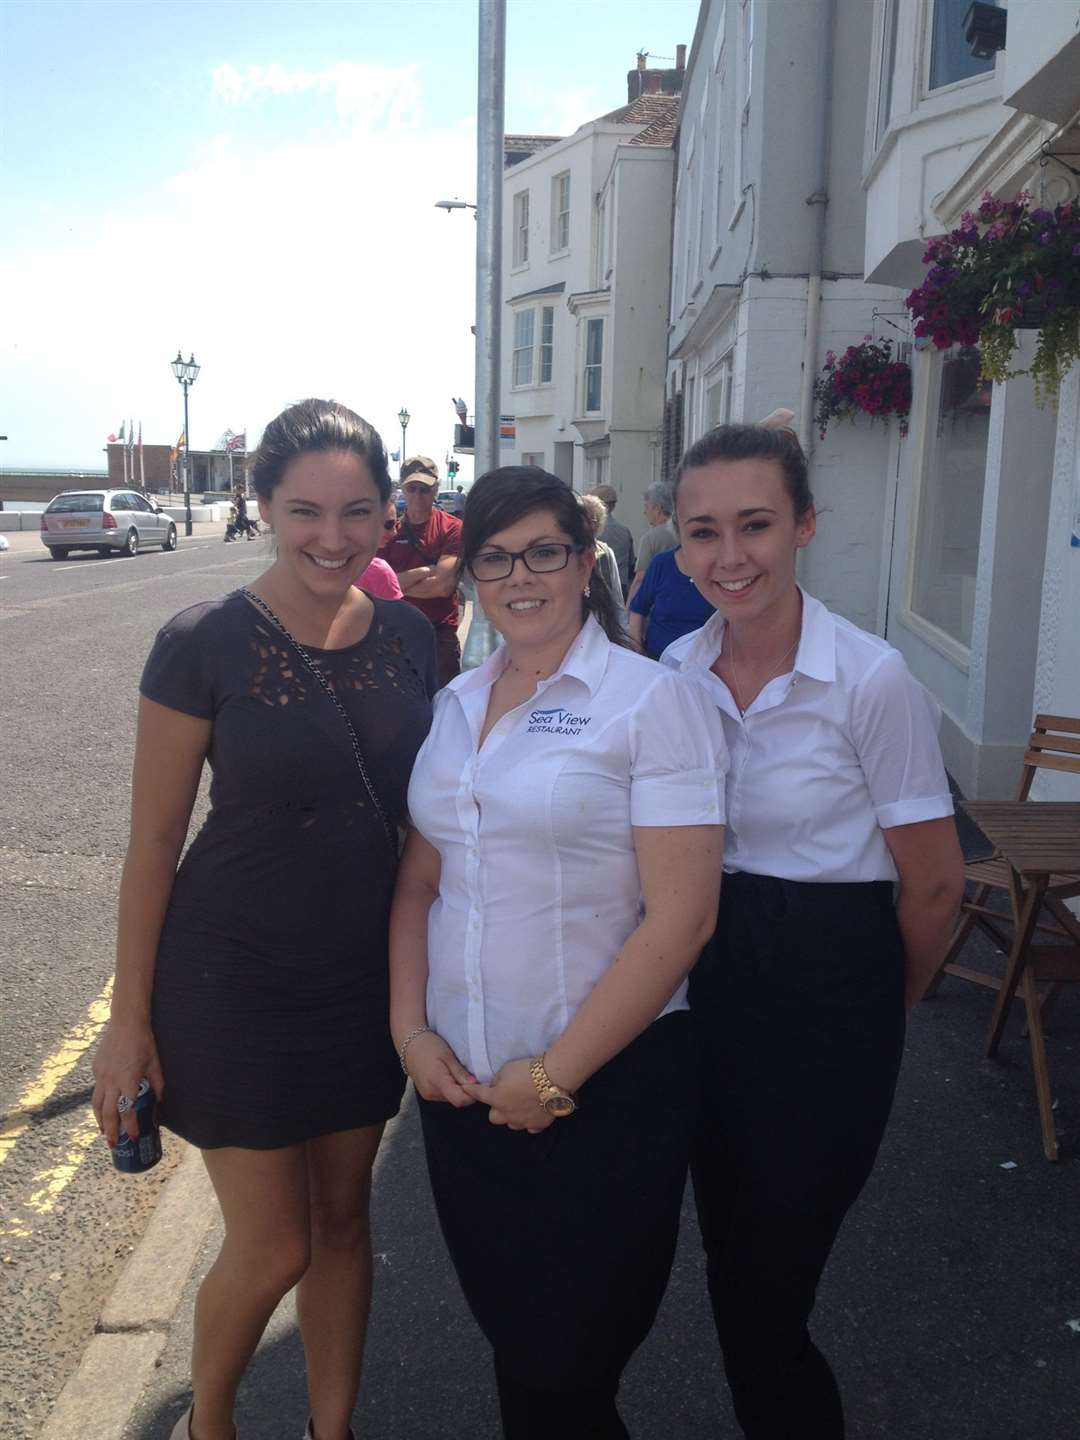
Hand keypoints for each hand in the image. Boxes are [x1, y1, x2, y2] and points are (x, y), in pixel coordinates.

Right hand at [91, 1019, 163, 1147]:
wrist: (126, 1021)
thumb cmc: (144, 1041)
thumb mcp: (155, 1063)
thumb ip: (157, 1084)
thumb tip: (160, 1101)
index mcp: (128, 1081)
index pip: (127, 1111)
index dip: (130, 1126)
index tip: (133, 1137)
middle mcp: (112, 1081)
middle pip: (108, 1113)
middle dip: (110, 1132)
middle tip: (113, 1145)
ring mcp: (101, 1075)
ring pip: (97, 1104)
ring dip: (99, 1121)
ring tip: (102, 1132)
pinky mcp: (96, 1068)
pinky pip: (96, 1090)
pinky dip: (99, 1103)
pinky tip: (102, 1109)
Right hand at [405, 1032, 476, 1107]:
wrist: (409, 1045)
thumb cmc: (429, 1046)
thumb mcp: (447, 1055)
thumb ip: (460, 1072)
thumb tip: (474, 1084)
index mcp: (437, 1082)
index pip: (460, 1100)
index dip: (471, 1094)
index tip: (477, 1082)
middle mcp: (432, 1093)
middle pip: (456, 1100)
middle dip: (466, 1090)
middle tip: (469, 1074)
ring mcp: (428, 1095)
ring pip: (451, 1098)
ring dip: (458, 1089)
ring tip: (457, 1072)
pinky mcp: (427, 1094)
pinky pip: (444, 1095)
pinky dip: (450, 1088)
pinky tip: (449, 1075)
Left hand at [465, 1059, 553, 1133]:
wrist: (553, 1079)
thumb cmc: (527, 1070)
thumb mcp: (506, 1069)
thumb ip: (497, 1080)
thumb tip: (496, 1085)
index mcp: (496, 1099)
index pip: (478, 1095)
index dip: (470, 1091)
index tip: (465, 1089)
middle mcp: (507, 1115)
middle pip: (494, 1118)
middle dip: (496, 1108)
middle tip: (503, 1098)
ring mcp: (523, 1122)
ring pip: (511, 1124)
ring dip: (512, 1115)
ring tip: (519, 1105)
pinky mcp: (538, 1125)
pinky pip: (530, 1127)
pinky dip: (529, 1121)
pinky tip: (533, 1112)